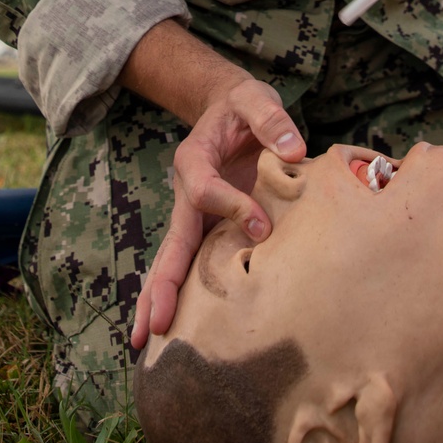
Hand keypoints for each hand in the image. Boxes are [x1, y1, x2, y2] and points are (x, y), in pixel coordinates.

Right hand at [129, 71, 304, 348]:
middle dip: (162, 284)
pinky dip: (182, 297)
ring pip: (173, 263)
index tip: (262, 228)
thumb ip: (272, 120)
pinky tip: (176, 332)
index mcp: (194, 160)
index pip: (205, 192)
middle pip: (171, 244)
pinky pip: (193, 265)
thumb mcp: (255, 99)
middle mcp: (186, 194)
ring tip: (147, 343)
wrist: (228, 109)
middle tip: (156, 324)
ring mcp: (194, 216)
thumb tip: (295, 151)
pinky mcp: (208, 229)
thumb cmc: (243, 107)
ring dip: (160, 300)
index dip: (231, 209)